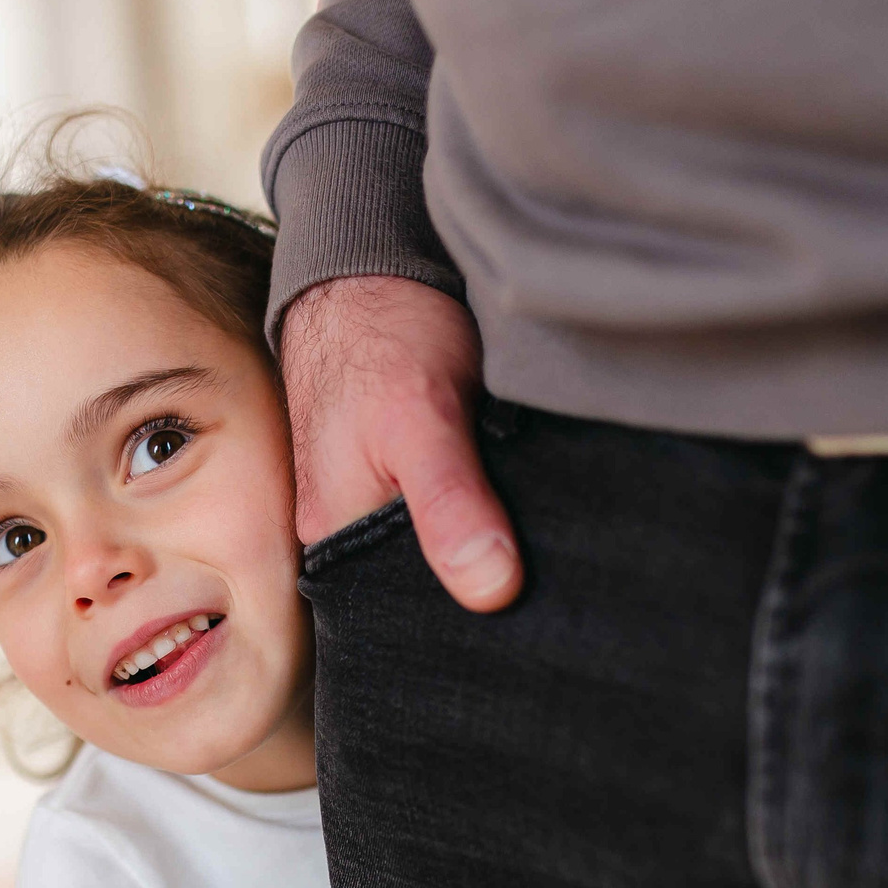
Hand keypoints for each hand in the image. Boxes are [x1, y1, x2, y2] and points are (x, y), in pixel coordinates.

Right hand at [278, 275, 522, 610]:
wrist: (374, 262)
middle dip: (482, 588)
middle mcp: (349, 526)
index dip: (462, 623)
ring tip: (547, 556)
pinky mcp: (412, 471)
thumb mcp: (422, 421)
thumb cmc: (385, 332)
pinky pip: (456, 512)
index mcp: (335, 536)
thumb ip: (450, 505)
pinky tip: (526, 510)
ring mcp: (379, 498)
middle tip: (553, 592)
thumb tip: (490, 591)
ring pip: (445, 549)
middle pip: (424, 585)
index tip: (522, 624)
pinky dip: (490, 511)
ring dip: (490, 546)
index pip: (400, 616)